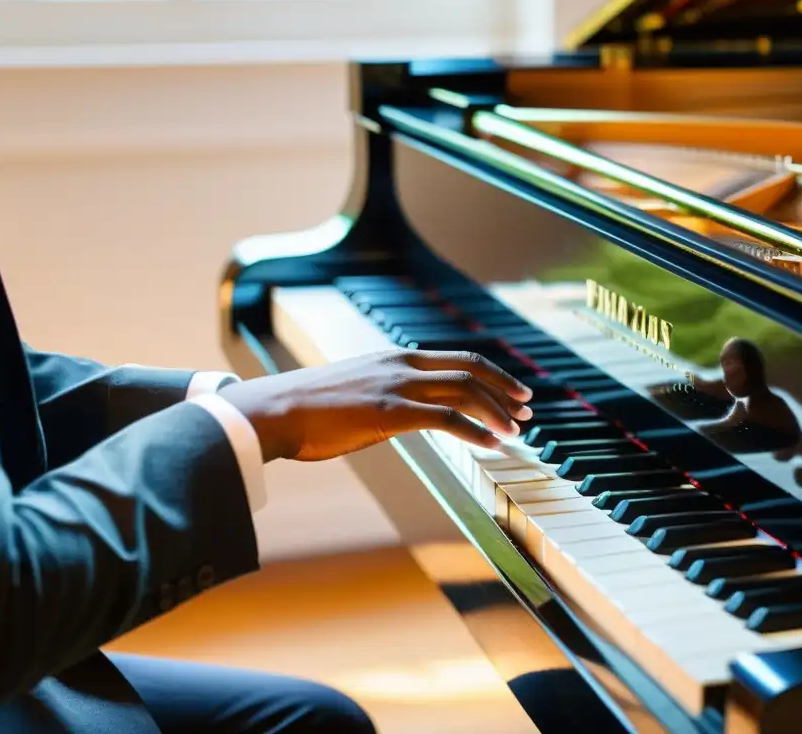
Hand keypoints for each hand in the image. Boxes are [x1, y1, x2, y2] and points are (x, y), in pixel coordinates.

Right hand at [219, 349, 533, 461]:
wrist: (274, 410)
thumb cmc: (306, 408)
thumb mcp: (353, 389)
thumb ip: (383, 394)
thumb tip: (400, 413)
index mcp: (394, 357)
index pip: (456, 358)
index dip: (491, 374)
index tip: (512, 391)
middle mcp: (401, 364)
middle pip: (470, 369)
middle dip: (504, 389)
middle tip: (527, 409)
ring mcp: (396, 385)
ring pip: (464, 391)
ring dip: (497, 412)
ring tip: (516, 431)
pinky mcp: (389, 411)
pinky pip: (446, 419)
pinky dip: (476, 431)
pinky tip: (493, 445)